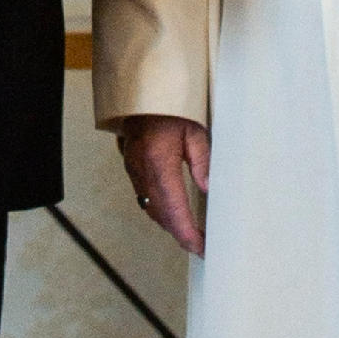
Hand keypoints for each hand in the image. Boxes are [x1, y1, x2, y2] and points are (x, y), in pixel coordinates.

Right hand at [118, 115, 209, 256]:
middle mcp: (142, 171)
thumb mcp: (194, 130)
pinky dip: (159, 209)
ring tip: (189, 232)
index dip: (187, 234)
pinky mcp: (131, 165)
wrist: (142, 89)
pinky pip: (144, 196)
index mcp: (160, 164)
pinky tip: (171, 210)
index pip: (175, 210)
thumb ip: (202, 161)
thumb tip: (207, 188)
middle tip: (200, 244)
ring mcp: (133, 169)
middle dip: (180, 234)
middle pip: (161, 215)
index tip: (200, 247)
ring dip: (169, 223)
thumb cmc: (169, 105)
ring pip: (151, 208)